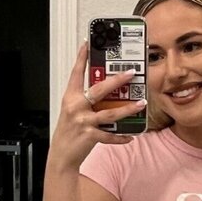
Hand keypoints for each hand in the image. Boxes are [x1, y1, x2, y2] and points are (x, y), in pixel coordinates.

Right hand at [47, 42, 144, 170]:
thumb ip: (87, 100)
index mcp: (70, 98)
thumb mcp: (73, 112)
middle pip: (99, 90)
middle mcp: (76, 107)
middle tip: (131, 73)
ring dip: (128, 108)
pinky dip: (121, 136)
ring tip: (141, 103)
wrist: (61, 157)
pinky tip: (131, 135)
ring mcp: (83, 121)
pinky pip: (110, 135)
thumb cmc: (68, 132)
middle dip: (117, 80)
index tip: (88, 43)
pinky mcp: (90, 136)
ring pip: (110, 112)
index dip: (82, 57)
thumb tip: (108, 91)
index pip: (76, 73)